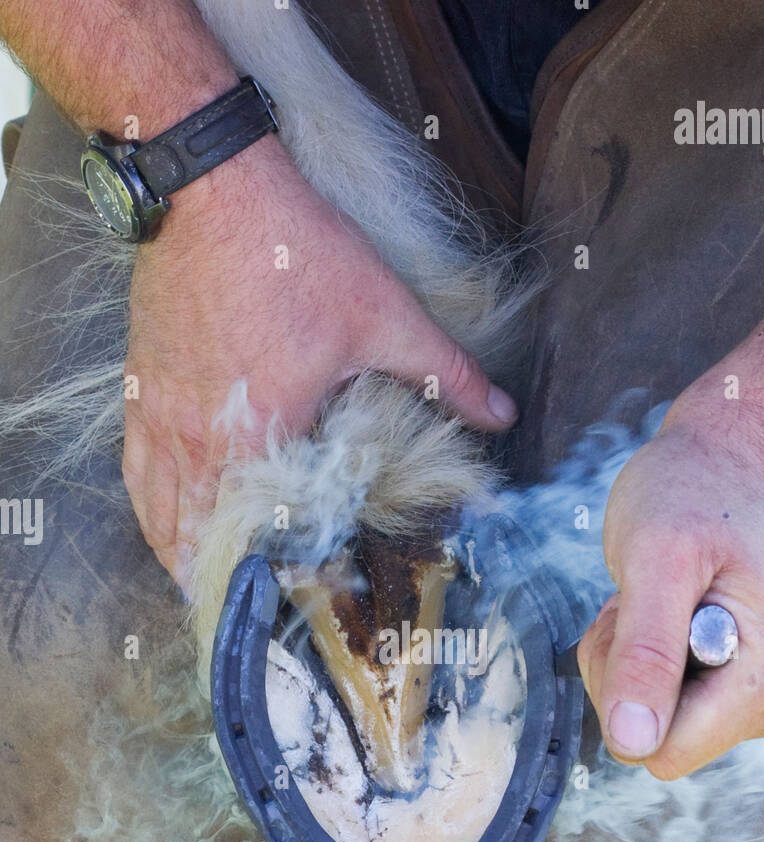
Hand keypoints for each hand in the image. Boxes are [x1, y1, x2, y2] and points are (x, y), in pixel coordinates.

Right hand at [121, 134, 516, 585]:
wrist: (209, 184)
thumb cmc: (293, 249)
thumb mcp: (384, 315)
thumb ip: (445, 374)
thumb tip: (502, 414)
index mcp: (262, 435)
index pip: (268, 538)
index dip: (290, 578)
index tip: (315, 599)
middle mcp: (202, 440)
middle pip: (206, 543)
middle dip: (234, 583)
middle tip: (262, 610)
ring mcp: (163, 418)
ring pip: (162, 519)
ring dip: (188, 560)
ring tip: (213, 591)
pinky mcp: (142, 392)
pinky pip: (135, 476)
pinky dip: (151, 514)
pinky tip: (165, 527)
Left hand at [577, 406, 763, 778]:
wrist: (742, 454)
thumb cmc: (700, 491)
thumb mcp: (658, 559)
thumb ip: (645, 653)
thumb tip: (632, 741)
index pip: (664, 751)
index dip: (626, 694)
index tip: (641, 617)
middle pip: (652, 740)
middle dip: (624, 673)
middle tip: (641, 598)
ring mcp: (753, 695)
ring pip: (648, 721)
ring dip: (628, 657)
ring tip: (656, 591)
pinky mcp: (731, 684)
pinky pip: (656, 698)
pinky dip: (638, 650)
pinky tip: (664, 601)